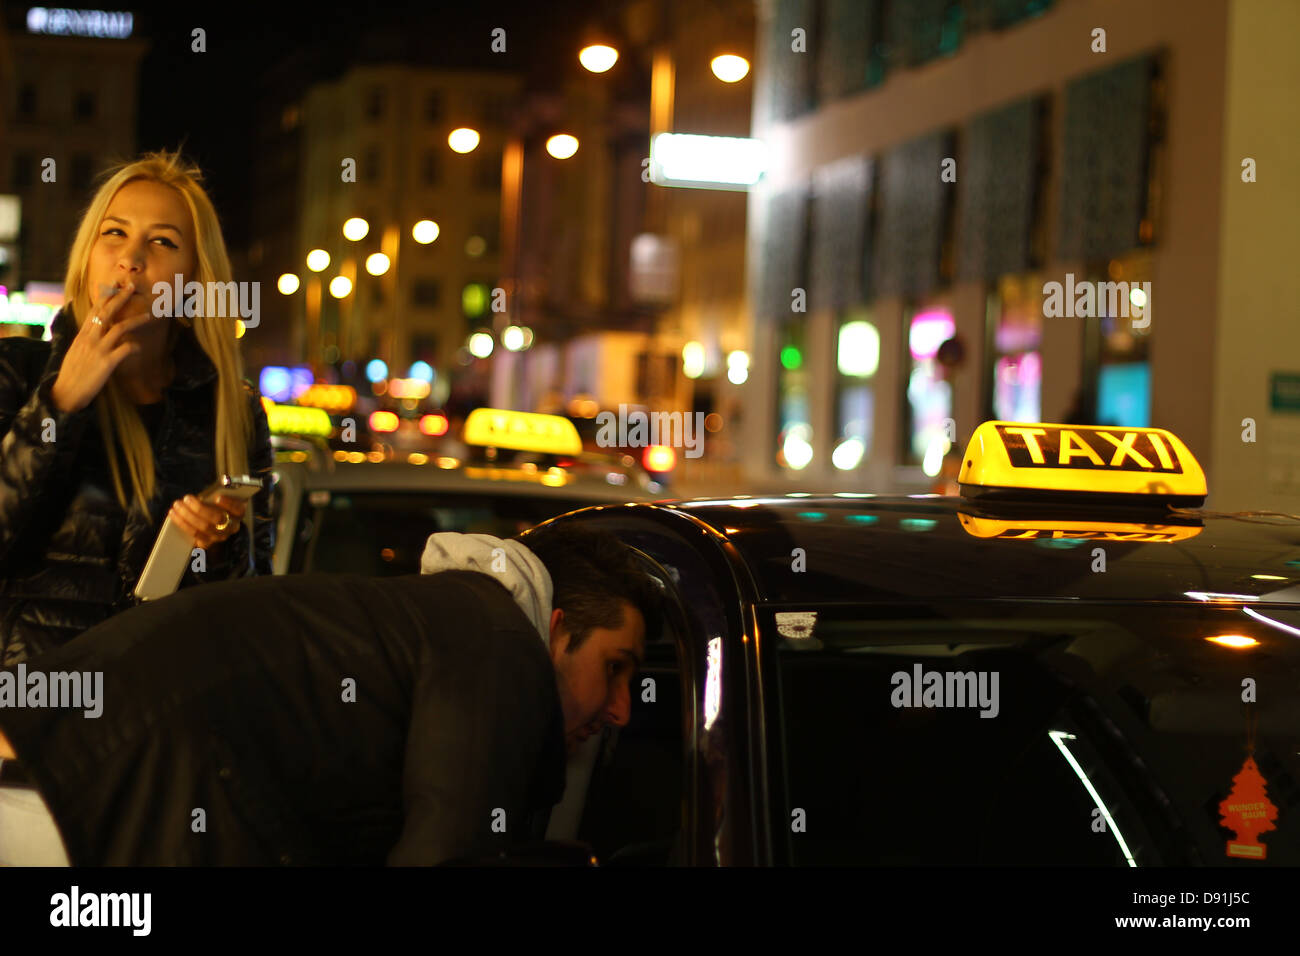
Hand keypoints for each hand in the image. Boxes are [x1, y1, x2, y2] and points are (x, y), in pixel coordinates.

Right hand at [50, 280, 157, 413]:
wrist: (66, 393)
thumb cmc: (73, 373)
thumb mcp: (76, 351)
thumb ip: (87, 339)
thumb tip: (95, 329)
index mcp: (82, 335)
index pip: (94, 310)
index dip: (105, 296)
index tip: (114, 283)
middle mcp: (89, 338)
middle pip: (106, 313)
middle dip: (119, 298)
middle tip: (132, 286)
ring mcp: (98, 350)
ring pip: (120, 328)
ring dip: (136, 320)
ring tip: (148, 315)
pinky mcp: (107, 363)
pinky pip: (125, 349)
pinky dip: (134, 346)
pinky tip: (139, 347)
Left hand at [169, 494, 246, 549]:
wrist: (213, 522)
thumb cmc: (216, 504)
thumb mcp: (219, 498)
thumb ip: (215, 495)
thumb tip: (203, 496)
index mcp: (238, 512)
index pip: (237, 509)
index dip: (228, 504)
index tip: (217, 497)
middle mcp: (231, 526)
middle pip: (216, 519)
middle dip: (199, 508)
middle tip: (186, 498)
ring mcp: (219, 536)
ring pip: (203, 528)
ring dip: (187, 515)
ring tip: (177, 505)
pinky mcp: (207, 543)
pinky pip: (194, 535)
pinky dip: (182, 524)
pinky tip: (173, 515)